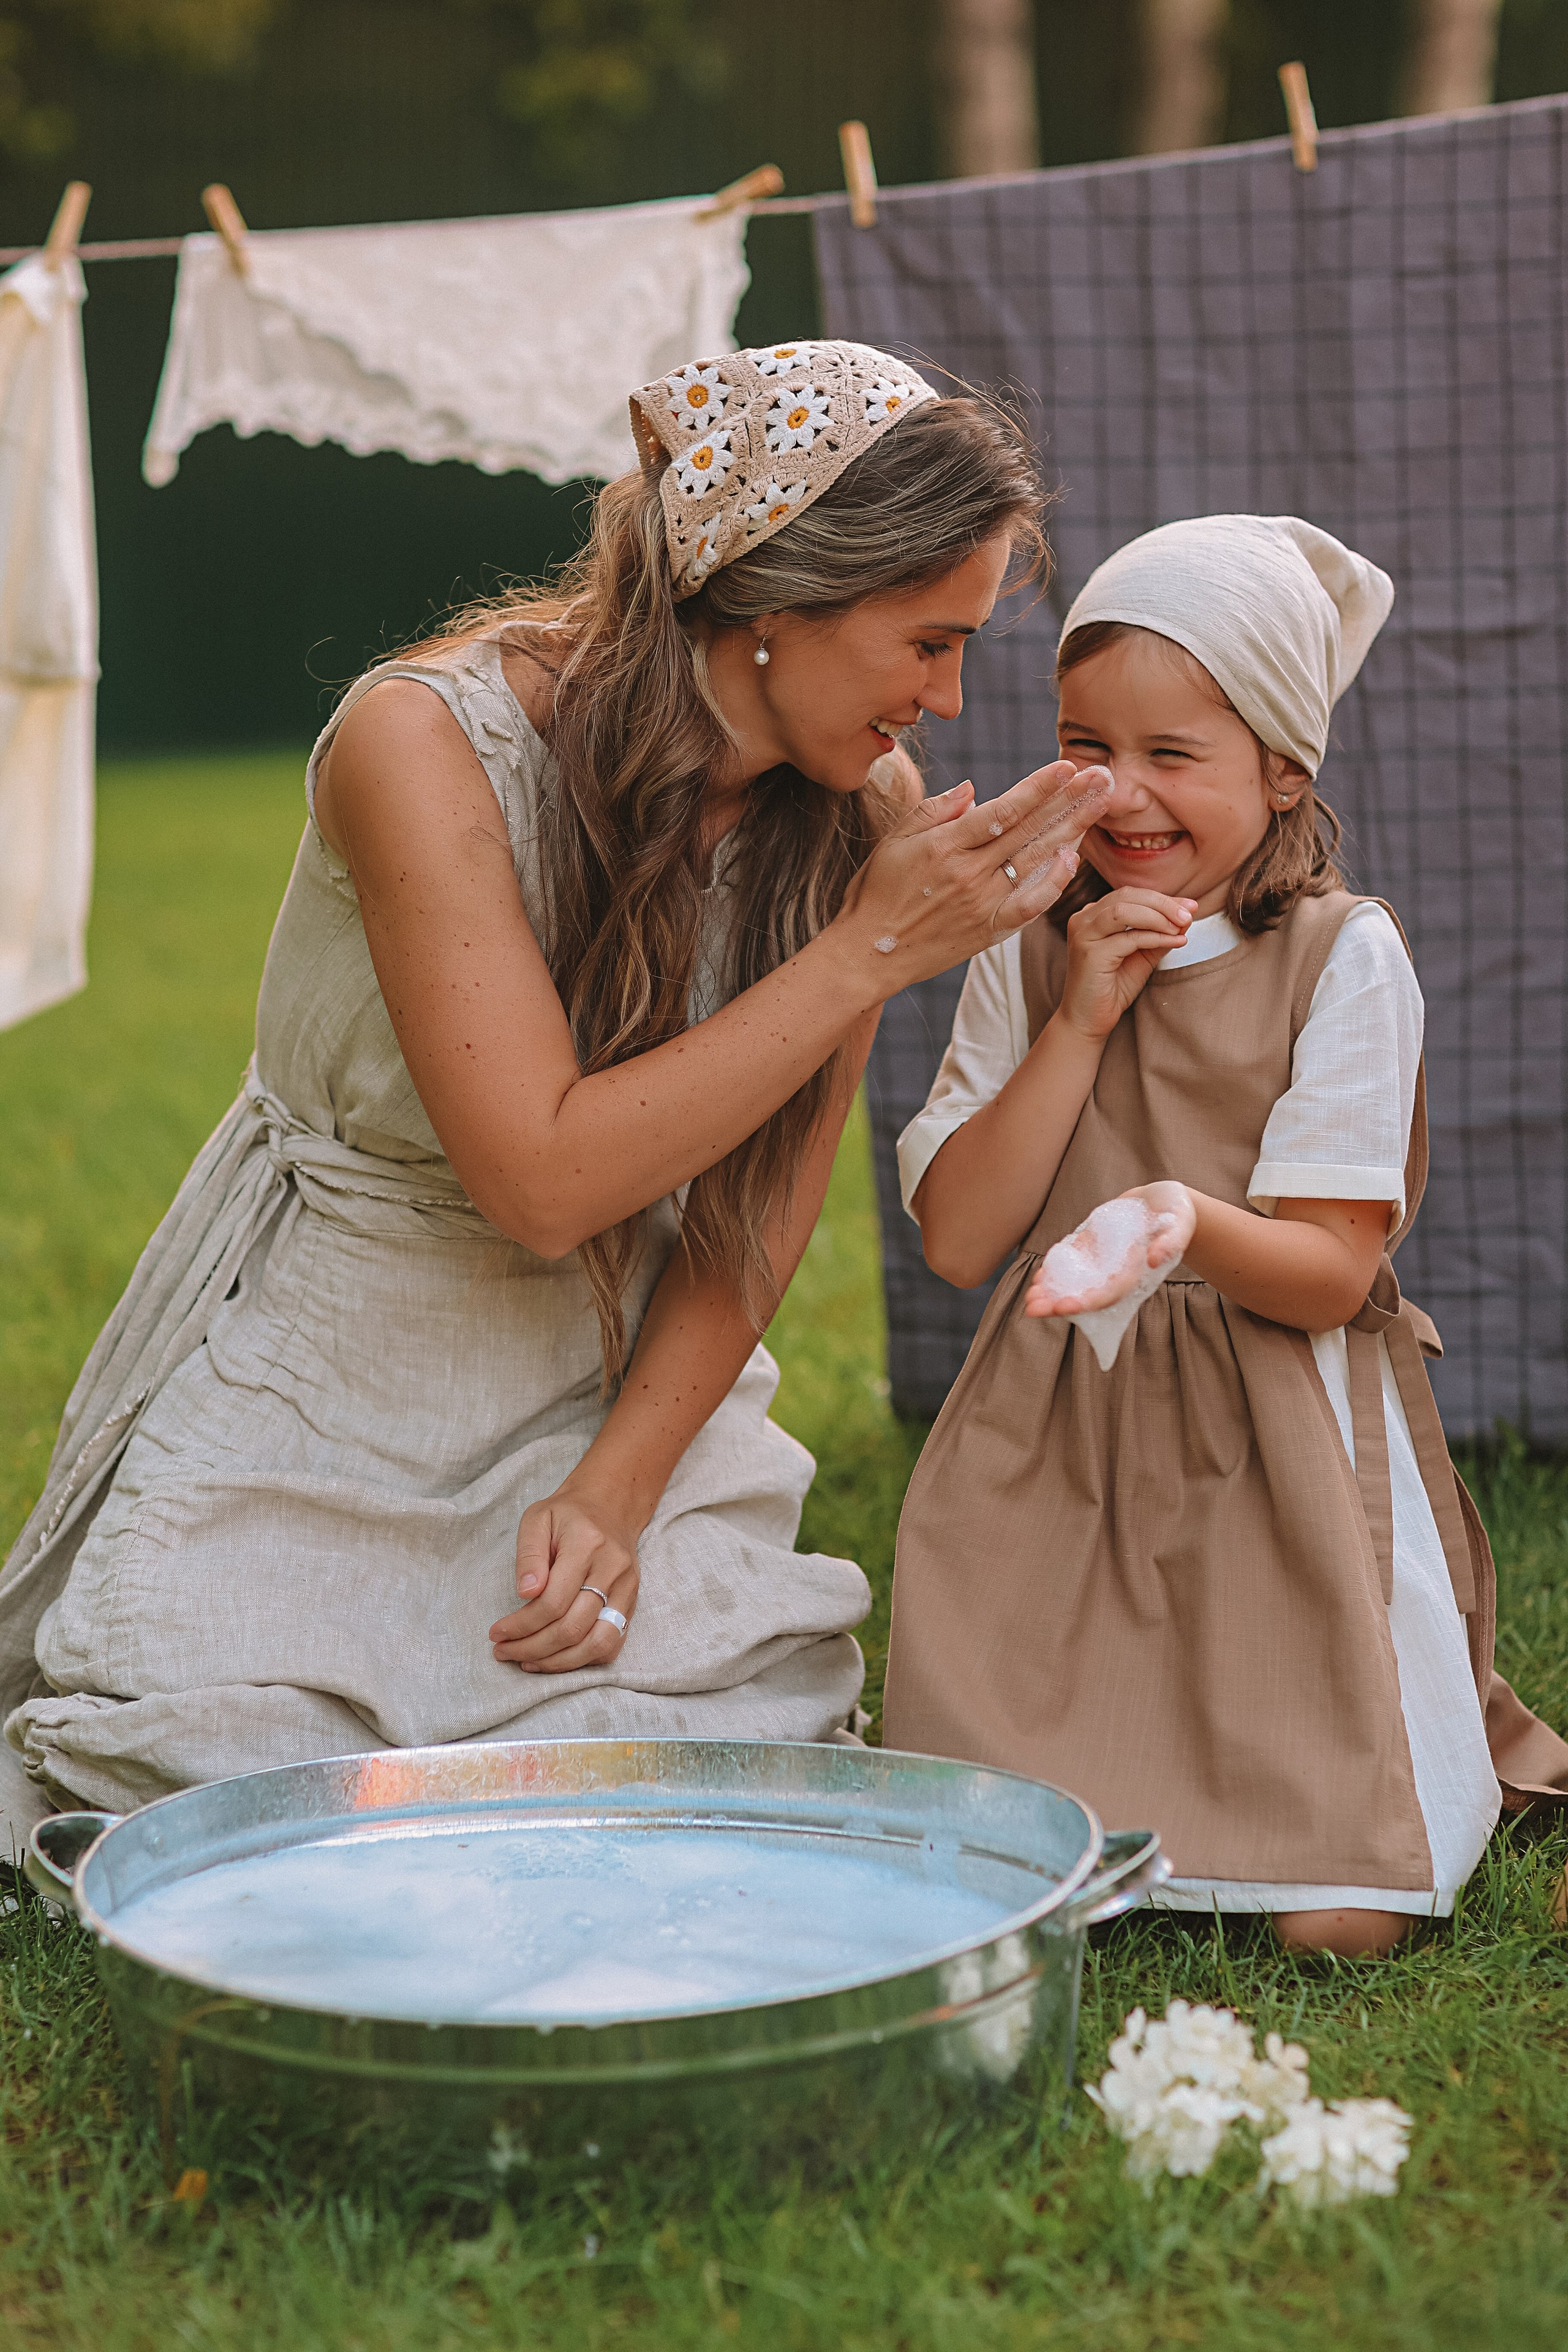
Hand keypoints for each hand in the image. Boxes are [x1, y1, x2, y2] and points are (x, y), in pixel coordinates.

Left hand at [488, 1484, 639, 1672]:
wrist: (610, 1506)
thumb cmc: (567, 1514)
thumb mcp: (537, 1519)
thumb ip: (529, 1554)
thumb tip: (525, 1593)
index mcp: (587, 1545)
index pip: (553, 1602)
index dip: (521, 1625)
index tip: (496, 1633)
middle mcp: (612, 1569)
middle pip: (573, 1628)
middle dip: (533, 1648)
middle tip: (504, 1651)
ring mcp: (627, 1589)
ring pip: (598, 1643)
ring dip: (558, 1662)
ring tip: (527, 1660)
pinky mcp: (632, 1602)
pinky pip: (612, 1644)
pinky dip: (583, 1659)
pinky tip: (556, 1658)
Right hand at [839, 762, 1113, 987]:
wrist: (865, 955)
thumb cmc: (874, 894)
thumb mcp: (893, 842)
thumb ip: (933, 810)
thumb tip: (973, 789)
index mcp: (944, 845)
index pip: (1003, 809)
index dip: (1038, 787)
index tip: (1067, 766)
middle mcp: (968, 873)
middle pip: (1029, 830)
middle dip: (1068, 800)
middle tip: (1101, 777)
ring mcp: (981, 904)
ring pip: (1035, 861)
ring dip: (1071, 831)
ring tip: (1099, 806)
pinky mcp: (987, 931)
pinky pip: (1029, 905)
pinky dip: (1053, 883)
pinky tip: (1073, 859)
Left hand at [1024, 1183, 1194, 1317]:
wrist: (1165, 1204)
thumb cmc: (1177, 1216)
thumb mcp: (1179, 1224)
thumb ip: (1171, 1242)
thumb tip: (1155, 1259)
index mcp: (1135, 1273)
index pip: (1108, 1293)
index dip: (1086, 1301)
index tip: (1063, 1307)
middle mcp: (1116, 1272)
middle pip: (1086, 1294)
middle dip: (1059, 1302)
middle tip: (1032, 1308)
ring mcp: (1103, 1261)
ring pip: (1075, 1282)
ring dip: (1052, 1291)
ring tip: (1030, 1298)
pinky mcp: (1094, 1246)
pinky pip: (1072, 1264)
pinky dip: (1055, 1272)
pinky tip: (1038, 1278)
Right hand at [1055, 888, 1196, 1040]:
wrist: (1089, 1021)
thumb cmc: (1112, 989)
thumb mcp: (1142, 955)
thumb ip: (1159, 934)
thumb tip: (1186, 917)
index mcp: (1093, 916)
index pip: (1131, 895)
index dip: (1162, 898)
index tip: (1191, 906)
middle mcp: (1084, 920)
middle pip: (1127, 895)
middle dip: (1163, 903)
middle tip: (1189, 914)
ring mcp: (1084, 935)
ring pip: (1124, 909)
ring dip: (1158, 915)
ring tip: (1181, 926)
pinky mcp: (1090, 954)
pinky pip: (1129, 938)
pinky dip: (1156, 937)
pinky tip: (1175, 941)